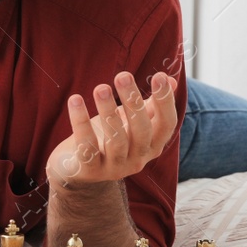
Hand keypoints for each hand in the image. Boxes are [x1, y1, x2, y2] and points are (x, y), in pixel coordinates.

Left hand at [46, 71, 177, 187]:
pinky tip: (75, 100)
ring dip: (108, 112)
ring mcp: (115, 168)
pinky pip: (87, 147)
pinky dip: (80, 122)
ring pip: (116, 140)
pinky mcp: (90, 170)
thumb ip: (150, 104)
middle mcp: (138, 159)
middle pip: (142, 131)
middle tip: (122, 76)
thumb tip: (172, 80)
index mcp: (152, 145)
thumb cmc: (108, 137)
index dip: (165, 101)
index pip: (167, 124)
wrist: (78, 169)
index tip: (159, 76)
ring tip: (100, 88)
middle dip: (133, 102)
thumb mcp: (130, 120)